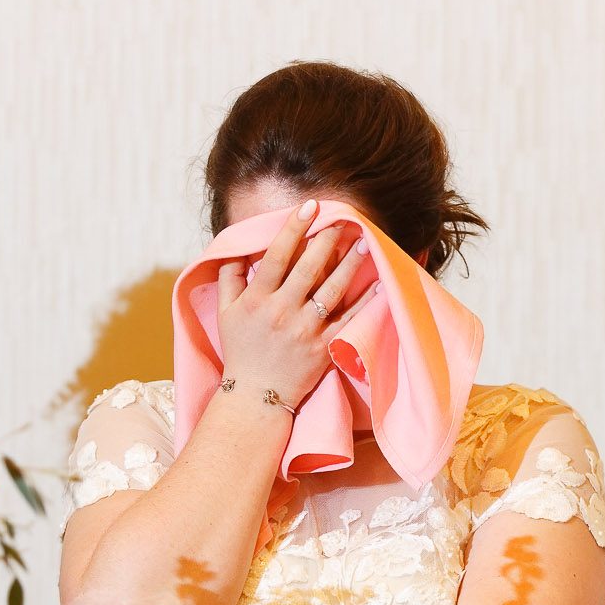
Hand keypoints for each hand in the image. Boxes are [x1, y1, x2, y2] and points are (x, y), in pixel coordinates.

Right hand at [215, 199, 380, 406]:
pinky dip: (366, 301)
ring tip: (363, 242)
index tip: (310, 207)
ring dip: (350, 264)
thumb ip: (229, 278)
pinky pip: (349, 318)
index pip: (276, 255)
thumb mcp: (224, 313)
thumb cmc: (240, 351)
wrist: (255, 397)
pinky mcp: (324, 347)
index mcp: (257, 300)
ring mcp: (305, 330)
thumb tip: (238, 248)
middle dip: (327, 239)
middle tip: (343, 218)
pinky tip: (380, 283)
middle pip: (308, 268)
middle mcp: (282, 312)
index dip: (294, 228)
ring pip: (332, 289)